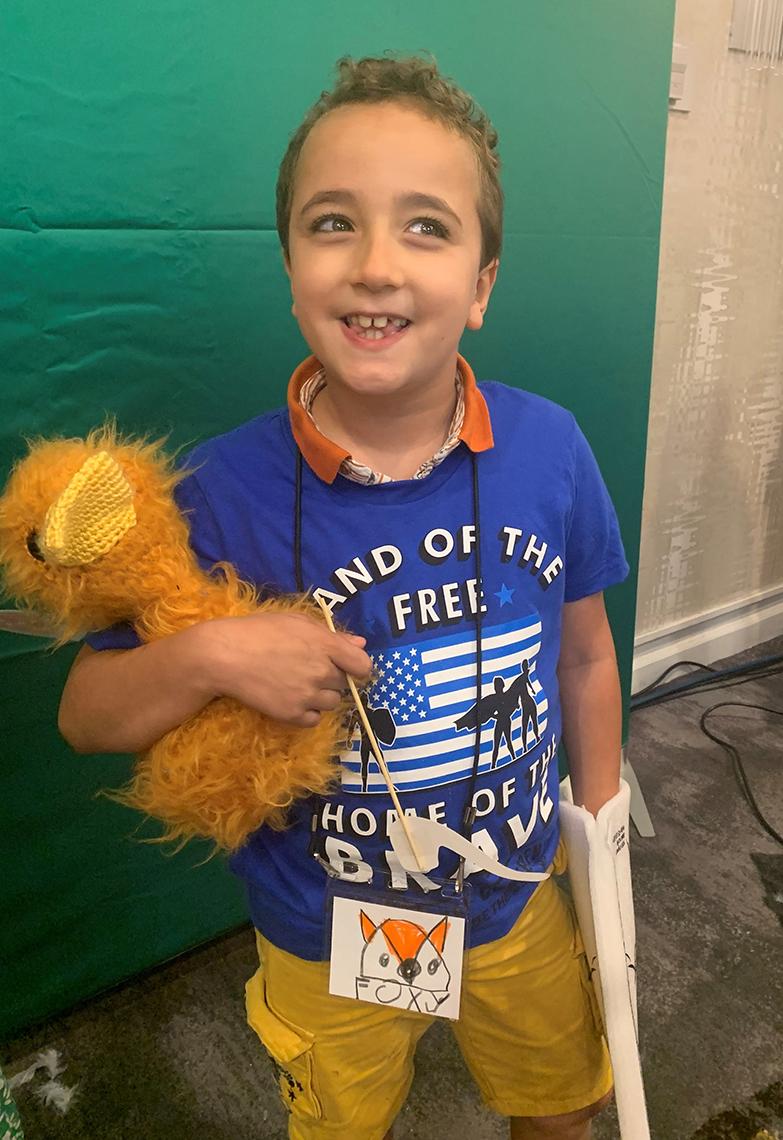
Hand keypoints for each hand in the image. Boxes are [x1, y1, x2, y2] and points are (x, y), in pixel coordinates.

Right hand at [199, 611, 371, 727]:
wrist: (223, 655)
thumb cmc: (258, 631)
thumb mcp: (297, 621)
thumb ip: (333, 634)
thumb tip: (360, 644)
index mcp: (325, 644)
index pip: (363, 665)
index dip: (357, 666)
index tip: (346, 666)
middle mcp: (322, 671)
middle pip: (344, 683)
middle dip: (331, 677)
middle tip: (306, 668)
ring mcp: (308, 695)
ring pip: (332, 702)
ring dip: (321, 695)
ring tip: (296, 683)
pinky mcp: (293, 715)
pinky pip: (315, 719)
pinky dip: (307, 712)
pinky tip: (290, 698)